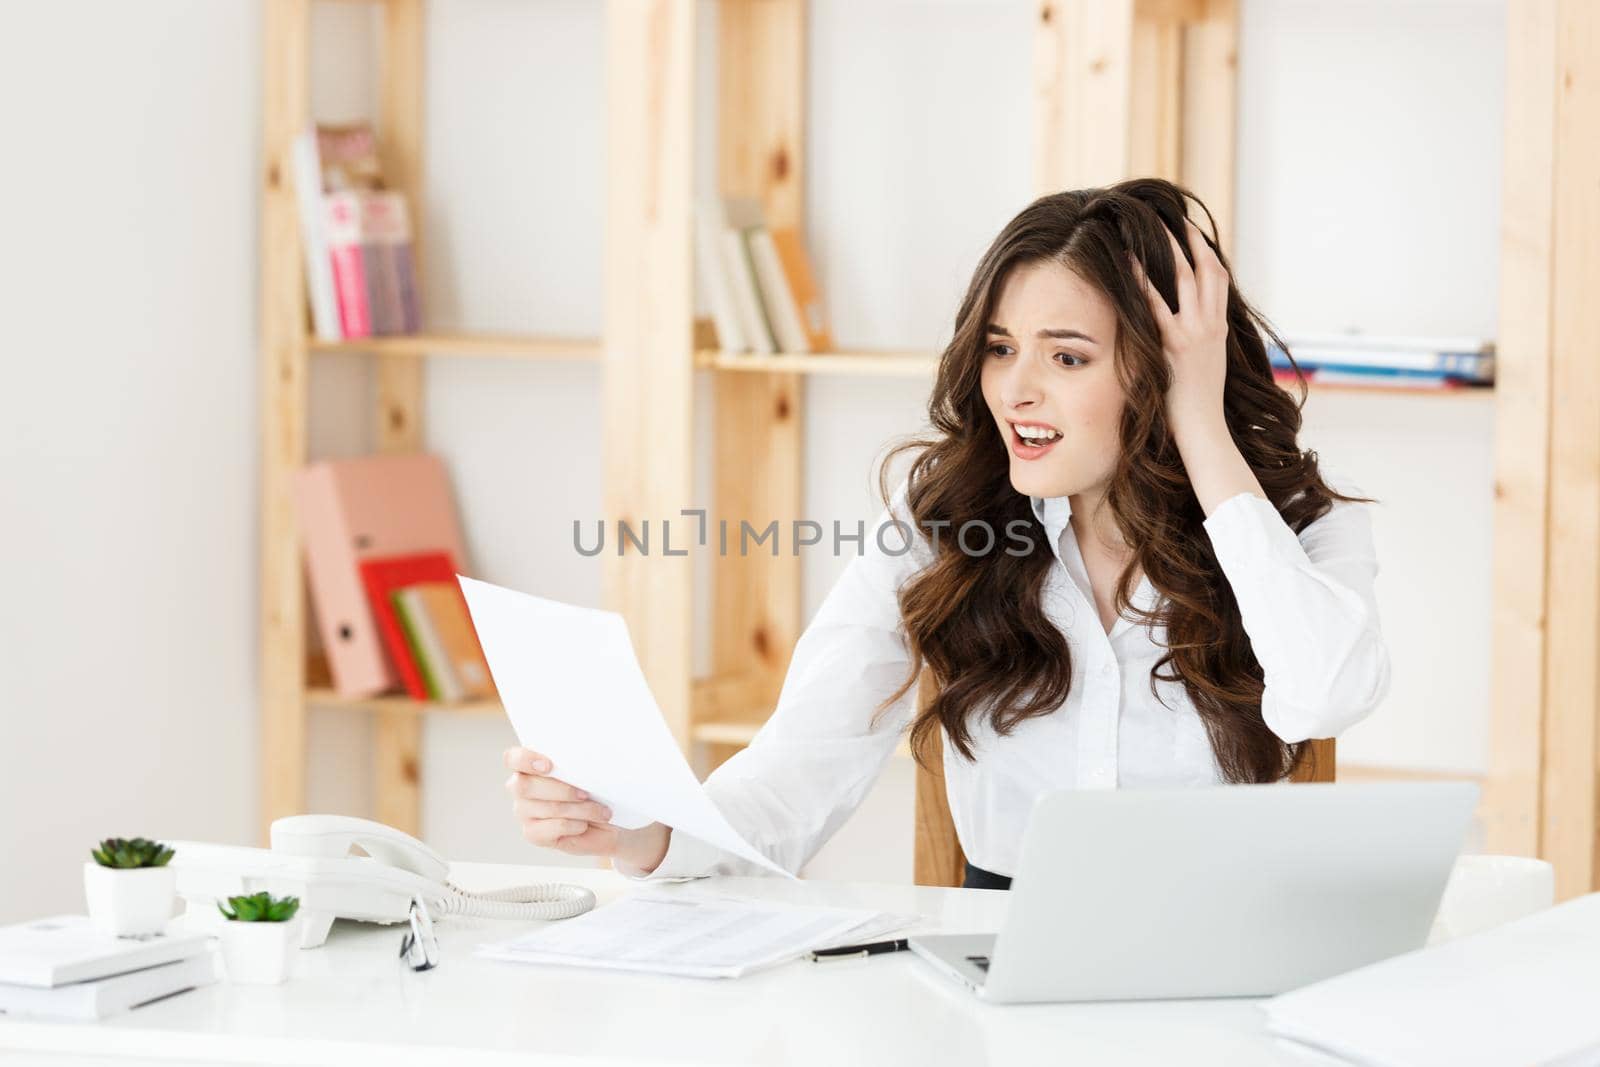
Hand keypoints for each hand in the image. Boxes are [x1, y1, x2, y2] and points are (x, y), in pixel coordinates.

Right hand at [502, 746, 670, 873]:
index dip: (525, 760)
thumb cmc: (595, 790)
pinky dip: (575, 825)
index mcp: (529, 765)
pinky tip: (585, 824)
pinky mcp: (533, 833)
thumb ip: (577, 763)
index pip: (512, 758)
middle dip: (561, 789)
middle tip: (586, 793)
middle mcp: (521, 788)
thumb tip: (583, 760)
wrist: (606, 819)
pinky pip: (553, 827)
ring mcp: (524, 812)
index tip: (549, 765)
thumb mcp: (588, 771)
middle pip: (525, 786)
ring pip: (547, 807)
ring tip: (600, 811)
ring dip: (579, 809)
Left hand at [1129, 216, 1230, 438]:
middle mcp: (1211, 325)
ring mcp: (1194, 334)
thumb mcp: (1207, 366)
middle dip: (1190, 240)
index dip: (1206, 251)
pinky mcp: (1174, 346)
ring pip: (1185, 278)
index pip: (1218, 278)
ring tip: (1150, 227)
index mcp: (1219, 328)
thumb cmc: (1200, 405)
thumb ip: (1199, 343)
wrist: (1204, 431)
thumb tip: (1188, 333)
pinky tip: (1129, 263)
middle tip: (1173, 216)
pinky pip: (1156, 307)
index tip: (1193, 231)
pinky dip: (1143, 282)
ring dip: (1169, 249)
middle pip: (1205, 269)